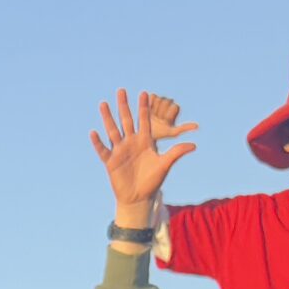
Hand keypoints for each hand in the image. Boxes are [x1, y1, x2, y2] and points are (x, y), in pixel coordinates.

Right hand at [90, 88, 195, 224]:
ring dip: (108, 118)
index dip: (144, 107)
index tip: (145, 93)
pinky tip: (94, 132)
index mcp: (145, 142)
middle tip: (121, 90)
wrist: (139, 198)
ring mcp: (120, 151)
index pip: (144, 120)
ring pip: (113, 131)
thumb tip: (194, 145)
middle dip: (124, 106)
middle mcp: (131, 143)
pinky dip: (98, 142)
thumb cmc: (153, 182)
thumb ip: (177, 153)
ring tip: (103, 104)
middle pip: (126, 121)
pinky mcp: (111, 162)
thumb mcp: (165, 165)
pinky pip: (103, 150)